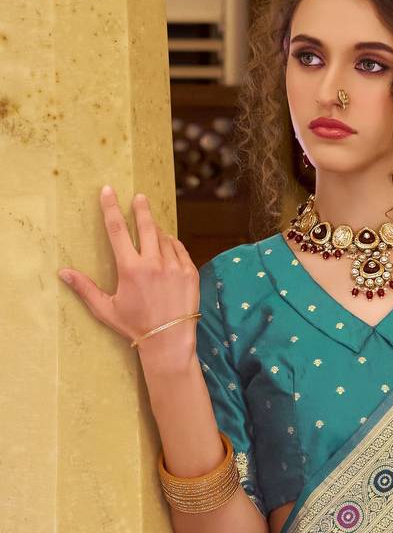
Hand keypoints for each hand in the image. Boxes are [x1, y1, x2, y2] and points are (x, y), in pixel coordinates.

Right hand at [57, 185, 199, 361]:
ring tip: (152, 229)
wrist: (169, 341)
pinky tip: (167, 244)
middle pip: (147, 226)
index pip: (117, 230)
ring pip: (164, 238)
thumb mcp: (106, 309)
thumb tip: (62, 272)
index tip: (109, 190)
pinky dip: (172, 244)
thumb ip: (85, 288)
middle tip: (140, 197)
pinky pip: (180, 249)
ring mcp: (175, 266)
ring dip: (157, 231)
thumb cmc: (135, 326)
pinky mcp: (190, 273)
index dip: (111, 208)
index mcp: (131, 269)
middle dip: (141, 209)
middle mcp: (154, 263)